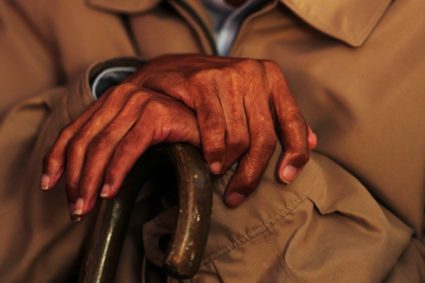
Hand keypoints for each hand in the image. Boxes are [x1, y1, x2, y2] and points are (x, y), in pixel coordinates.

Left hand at [41, 85, 199, 218]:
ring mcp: (138, 102)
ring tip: (87, 208)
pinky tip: (110, 192)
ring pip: (102, 147)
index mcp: (110, 100)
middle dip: (75, 180)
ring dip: (91, 182)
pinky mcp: (156, 114)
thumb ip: (108, 144)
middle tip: (74, 209)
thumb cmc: (172, 134)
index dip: (56, 158)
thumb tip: (80, 176)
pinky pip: (129, 149)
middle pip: (84, 142)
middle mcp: (120, 96)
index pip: (73, 130)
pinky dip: (116, 172)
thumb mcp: (132, 136)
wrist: (208, 124)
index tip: (49, 184)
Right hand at [128, 54, 316, 206]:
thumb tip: (313, 142)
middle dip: (251, 173)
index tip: (285, 179)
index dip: (295, 154)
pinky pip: (214, 130)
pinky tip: (209, 163)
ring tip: (219, 173)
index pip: (293, 121)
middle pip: (263, 137)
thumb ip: (279, 118)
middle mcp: (252, 73)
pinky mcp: (201, 82)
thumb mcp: (249, 96)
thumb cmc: (214, 91)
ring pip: (238, 138)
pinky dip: (212, 152)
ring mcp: (226, 76)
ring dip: (228, 164)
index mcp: (271, 76)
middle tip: (238, 194)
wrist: (168, 71)